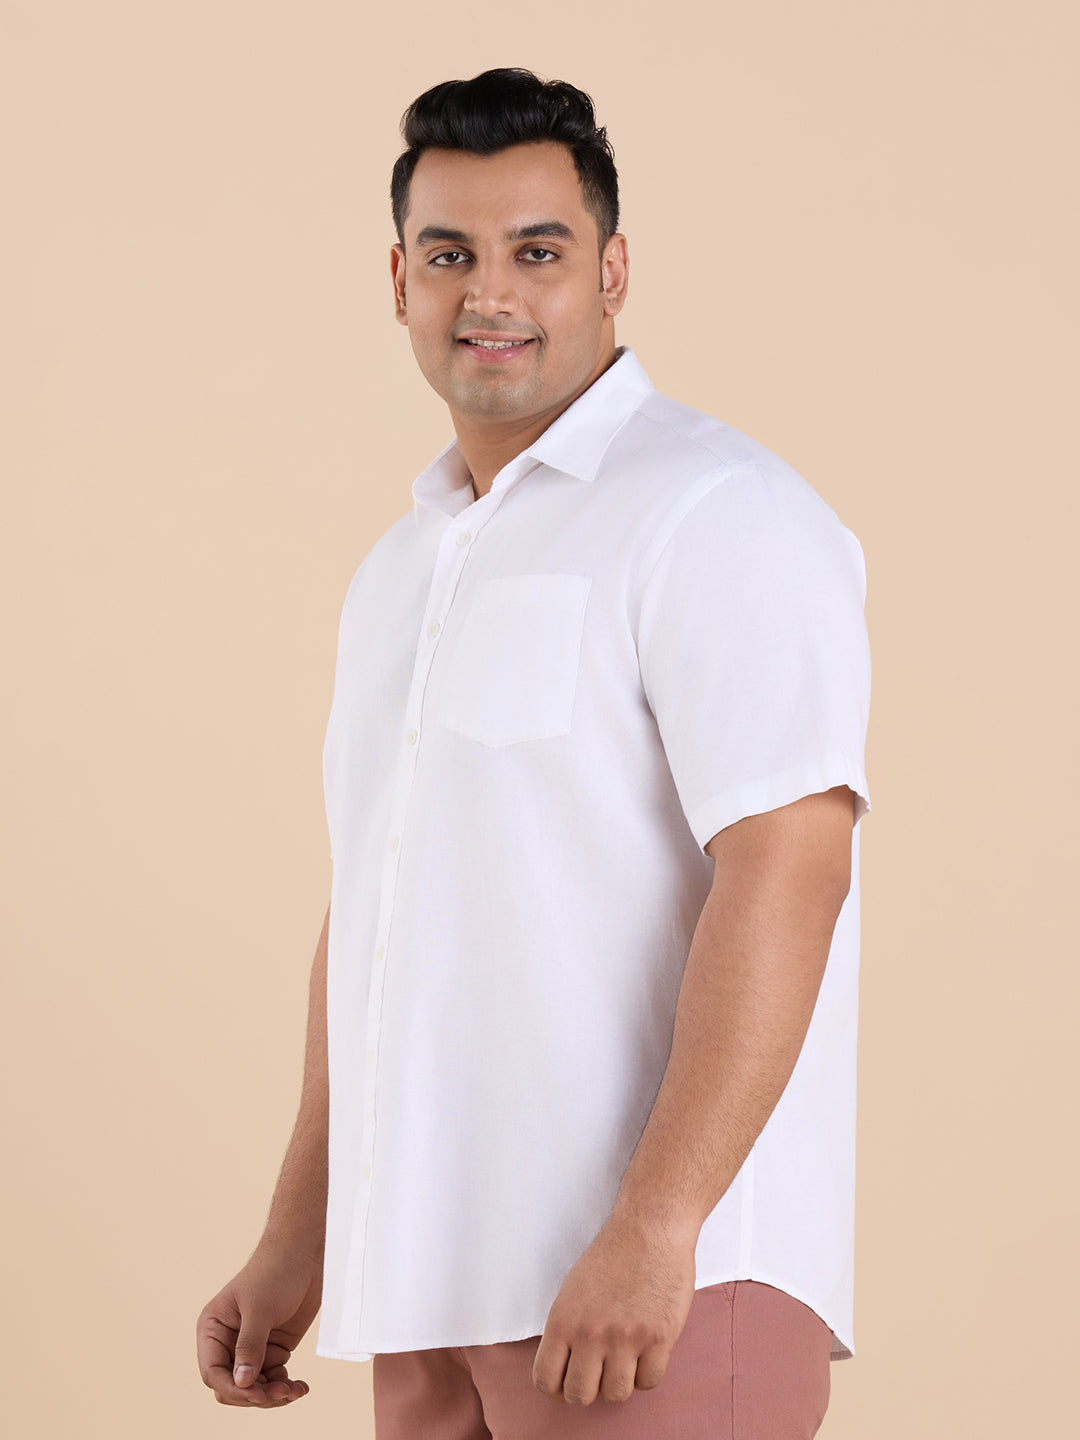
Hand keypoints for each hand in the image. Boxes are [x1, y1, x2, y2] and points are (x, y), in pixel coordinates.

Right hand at [196, 1246, 322, 1407]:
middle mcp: (229, 1343)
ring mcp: (252, 1348)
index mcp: (213, 1329)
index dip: (233, 1388)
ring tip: (294, 1390)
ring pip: (254, 1388)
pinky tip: (300, 1387)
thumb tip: (242, 1383)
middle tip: (281, 1392)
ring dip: (273, 1394)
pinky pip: (273, 1380)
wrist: (304, 1253)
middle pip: (233, 1386)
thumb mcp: (259, 1308)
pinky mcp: (274, 1350)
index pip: (213, 1373)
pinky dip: (285, 1387)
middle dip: (256, 1394)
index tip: (257, 1394)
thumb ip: (249, 1346)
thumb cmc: (275, 1271)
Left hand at [532, 1213, 696, 1405]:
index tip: (565, 1383)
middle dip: (588, 1389)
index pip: (545, 1380)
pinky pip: (648, 1382)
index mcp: (563, 1319)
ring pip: (616, 1394)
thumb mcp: (573, 1289)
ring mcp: (625, 1338)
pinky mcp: (658, 1338)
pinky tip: (646, 1352)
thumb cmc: (613, 1255)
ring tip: (624, 1359)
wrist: (650, 1228)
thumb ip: (567, 1329)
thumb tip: (566, 1368)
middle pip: (580, 1395)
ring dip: (619, 1381)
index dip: (555, 1389)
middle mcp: (591, 1333)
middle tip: (598, 1372)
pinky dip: (647, 1373)